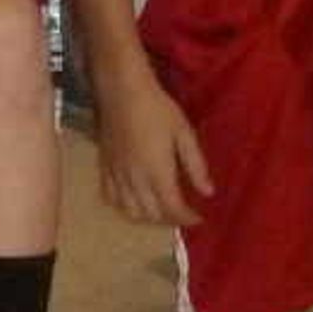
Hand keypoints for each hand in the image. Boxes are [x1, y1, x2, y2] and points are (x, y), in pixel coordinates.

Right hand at [92, 65, 216, 226]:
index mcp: (157, 173)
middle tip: (184, 213)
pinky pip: (110, 199)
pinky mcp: (104, 169)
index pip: (172, 209)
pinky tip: (134, 201)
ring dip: (148, 218)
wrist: (122, 92)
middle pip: (151, 215)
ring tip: (162, 211)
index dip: (187, 218)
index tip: (199, 219)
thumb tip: (208, 192)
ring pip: (130, 211)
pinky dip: (124, 207)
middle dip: (169, 220)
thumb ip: (196, 165)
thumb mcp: (184, 133)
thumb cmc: (158, 109)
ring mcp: (116, 176)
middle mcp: (135, 181)